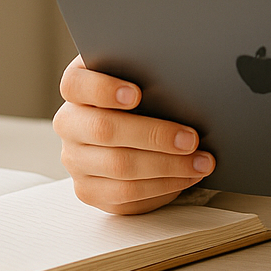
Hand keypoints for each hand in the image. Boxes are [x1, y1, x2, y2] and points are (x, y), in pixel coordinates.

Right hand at [53, 55, 214, 213]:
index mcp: (77, 89)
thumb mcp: (143, 81)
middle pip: (104, 129)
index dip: (103, 88)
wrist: (137, 136)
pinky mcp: (88, 190)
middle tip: (191, 138)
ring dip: (168, 165)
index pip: (75, 84)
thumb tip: (184, 83)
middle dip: (154, 134)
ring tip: (201, 161)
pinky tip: (188, 176)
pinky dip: (164, 185)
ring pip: (119, 165)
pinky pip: (126, 192)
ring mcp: (76, 160)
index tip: (137, 94)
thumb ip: (149, 77)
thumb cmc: (145, 100)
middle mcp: (69, 124)